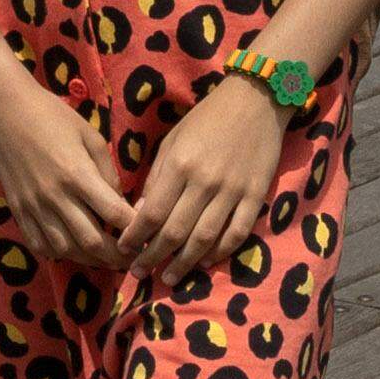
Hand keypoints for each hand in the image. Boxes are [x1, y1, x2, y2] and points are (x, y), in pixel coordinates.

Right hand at [0, 85, 138, 269]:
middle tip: (133, 259)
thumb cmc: (53, 117)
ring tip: (107, 260)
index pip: (113, 213)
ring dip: (90, 259)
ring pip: (66, 249)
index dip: (134, 228)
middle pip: (92, 240)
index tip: (146, 233)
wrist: (6, 112)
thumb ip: (107, 171)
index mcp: (77, 174)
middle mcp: (56, 196)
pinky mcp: (18, 211)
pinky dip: (60, 254)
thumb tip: (119, 202)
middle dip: (117, 255)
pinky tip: (74, 251)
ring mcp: (34, 207)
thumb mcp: (90, 136)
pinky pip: (40, 245)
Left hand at [124, 73, 290, 279]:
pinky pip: (237, 233)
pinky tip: (205, 262)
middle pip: (175, 232)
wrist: (255, 100)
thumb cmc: (207, 118)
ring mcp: (233, 191)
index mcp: (180, 165)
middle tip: (139, 273)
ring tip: (168, 278)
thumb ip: (157, 177)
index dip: (136, 237)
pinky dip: (220, 252)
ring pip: (205, 238)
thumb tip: (141, 213)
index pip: (152, 212)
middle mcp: (205, 181)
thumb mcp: (173, 140)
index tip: (124, 250)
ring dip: (184, 264)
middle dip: (153, 257)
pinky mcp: (255, 196)